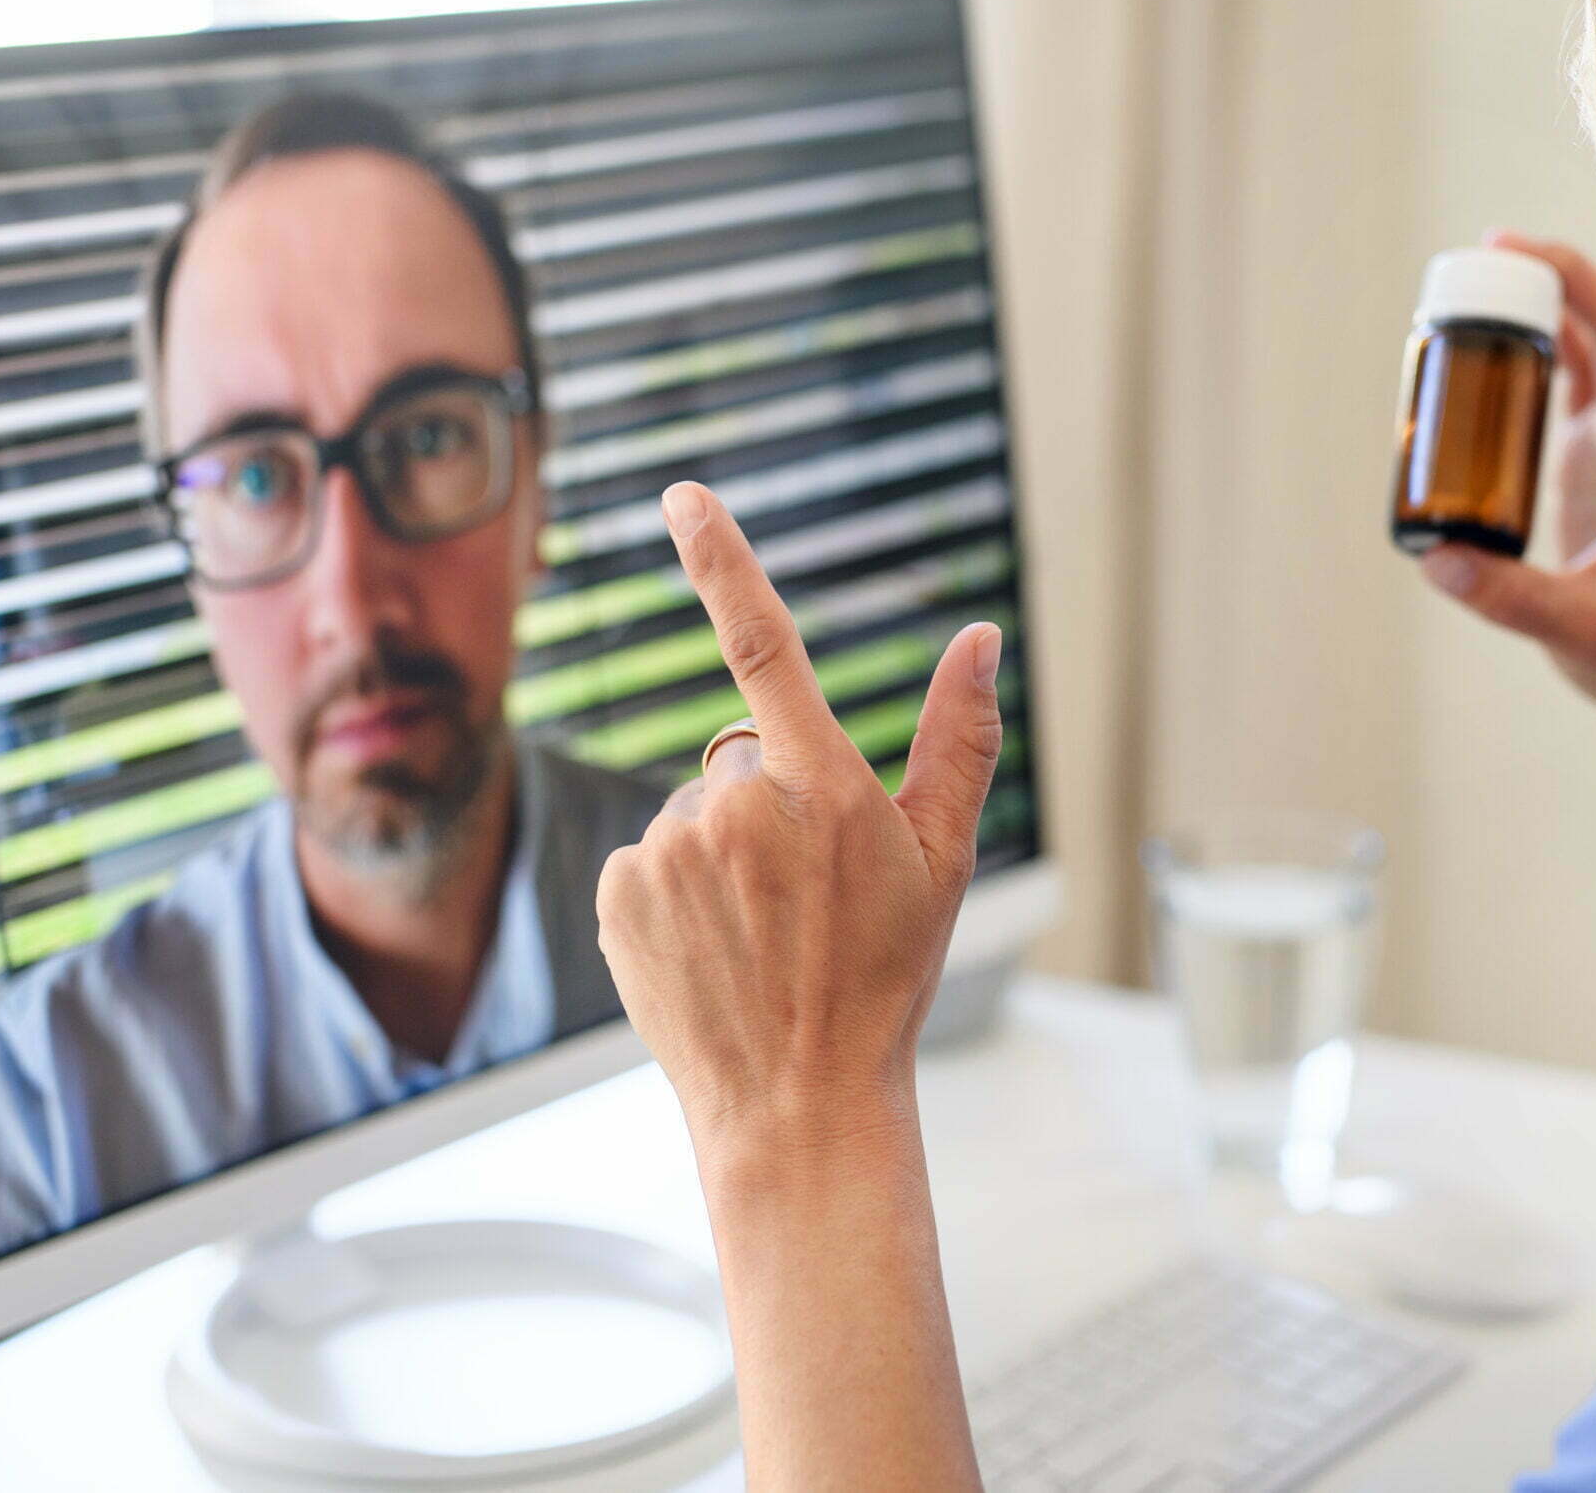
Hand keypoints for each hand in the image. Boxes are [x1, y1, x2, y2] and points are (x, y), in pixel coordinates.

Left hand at [596, 482, 1004, 1159]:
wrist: (798, 1102)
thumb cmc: (884, 978)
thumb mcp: (943, 860)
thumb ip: (960, 738)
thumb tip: (980, 635)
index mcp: (821, 784)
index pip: (764, 642)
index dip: (722, 559)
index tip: (682, 495)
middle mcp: (734, 804)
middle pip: (742, 755)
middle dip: (770, 801)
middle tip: (804, 893)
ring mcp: (665, 850)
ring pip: (694, 811)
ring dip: (721, 853)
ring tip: (758, 934)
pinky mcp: (615, 892)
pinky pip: (645, 857)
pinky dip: (673, 891)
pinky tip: (712, 949)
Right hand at [1417, 230, 1595, 722]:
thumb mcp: (1581, 633)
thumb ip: (1512, 599)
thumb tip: (1438, 559)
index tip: (1535, 257)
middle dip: (1557, 274)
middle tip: (1484, 255)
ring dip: (1545, 296)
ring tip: (1471, 280)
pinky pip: (1580, 361)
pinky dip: (1540, 331)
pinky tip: (1488, 320)